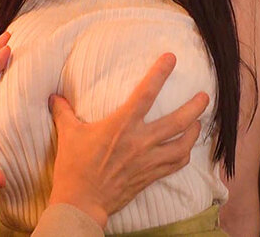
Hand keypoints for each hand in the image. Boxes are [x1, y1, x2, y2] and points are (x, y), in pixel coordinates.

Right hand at [47, 53, 209, 228]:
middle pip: (178, 121)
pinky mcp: (150, 176)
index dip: (160, 73)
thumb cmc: (74, 167)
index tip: (171, 58)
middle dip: (195, 107)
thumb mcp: (68, 134)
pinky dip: (184, 154)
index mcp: (121, 125)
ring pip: (183, 144)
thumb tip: (54, 96)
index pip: (146, 93)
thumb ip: (64, 112)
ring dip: (195, 132)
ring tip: (199, 122)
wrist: (82, 201)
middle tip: (205, 95)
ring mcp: (148, 160)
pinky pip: (176, 164)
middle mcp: (140, 141)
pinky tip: (186, 149)